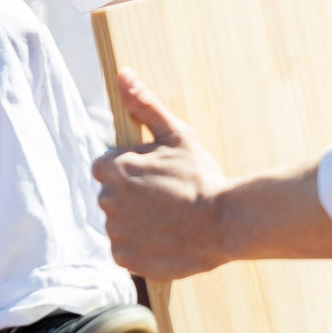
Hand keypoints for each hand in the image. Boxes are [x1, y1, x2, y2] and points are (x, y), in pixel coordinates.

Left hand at [92, 72, 233, 278]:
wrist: (225, 222)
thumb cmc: (201, 175)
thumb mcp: (176, 134)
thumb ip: (144, 105)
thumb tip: (122, 73)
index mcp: (114, 169)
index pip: (106, 167)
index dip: (130, 169)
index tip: (154, 175)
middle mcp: (107, 201)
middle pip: (111, 196)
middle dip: (132, 196)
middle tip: (167, 197)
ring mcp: (116, 232)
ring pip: (119, 223)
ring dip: (137, 221)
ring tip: (169, 219)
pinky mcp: (126, 259)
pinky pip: (124, 250)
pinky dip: (140, 246)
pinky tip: (164, 238)